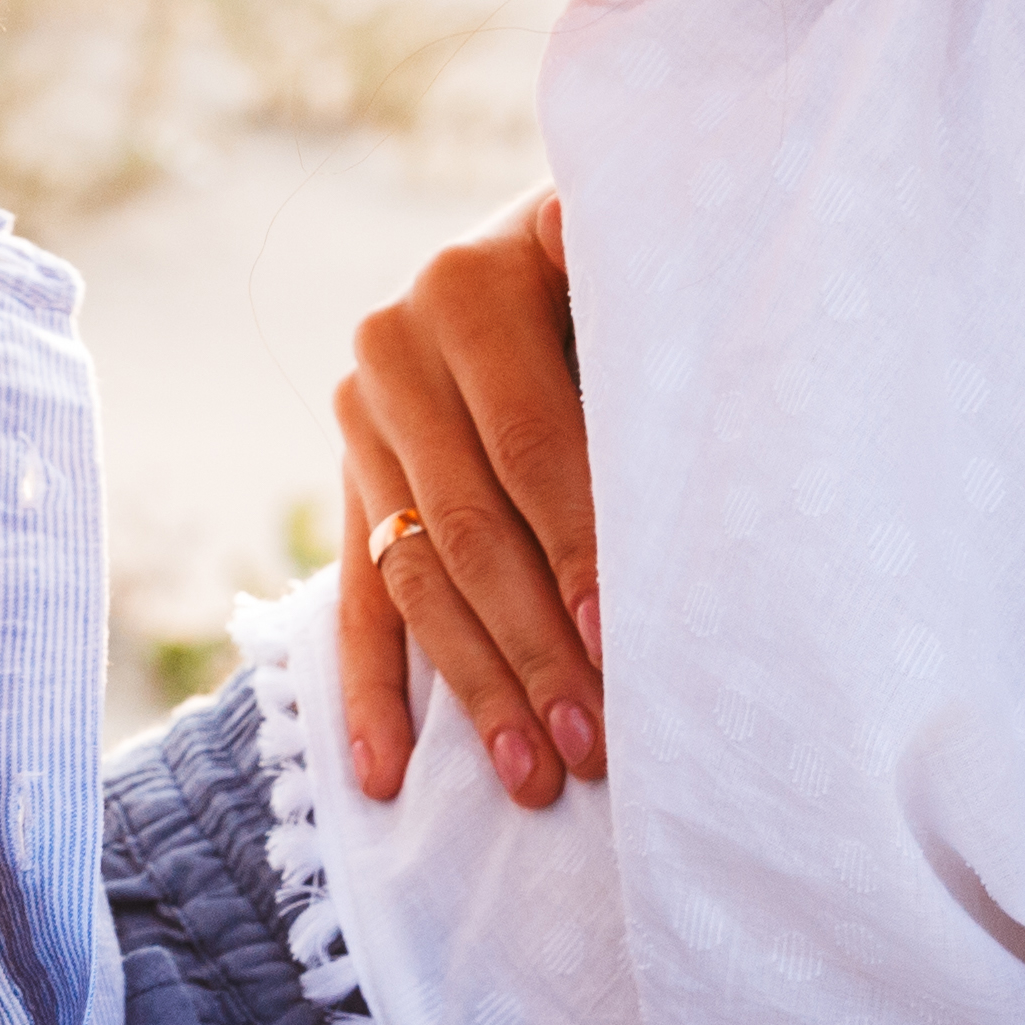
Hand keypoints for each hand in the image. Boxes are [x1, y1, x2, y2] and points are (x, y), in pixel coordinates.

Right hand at [332, 187, 601, 806]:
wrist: (537, 246)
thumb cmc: (625, 271)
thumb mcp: (631, 262)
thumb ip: (647, 297)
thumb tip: (676, 311)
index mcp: (468, 286)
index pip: (528, 442)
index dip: (575, 543)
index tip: (618, 638)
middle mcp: (397, 348)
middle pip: (470, 527)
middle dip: (534, 645)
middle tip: (591, 742)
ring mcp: (362, 419)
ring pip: (418, 577)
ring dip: (474, 687)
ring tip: (533, 778)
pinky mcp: (348, 481)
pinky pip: (356, 598)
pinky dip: (371, 692)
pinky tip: (388, 774)